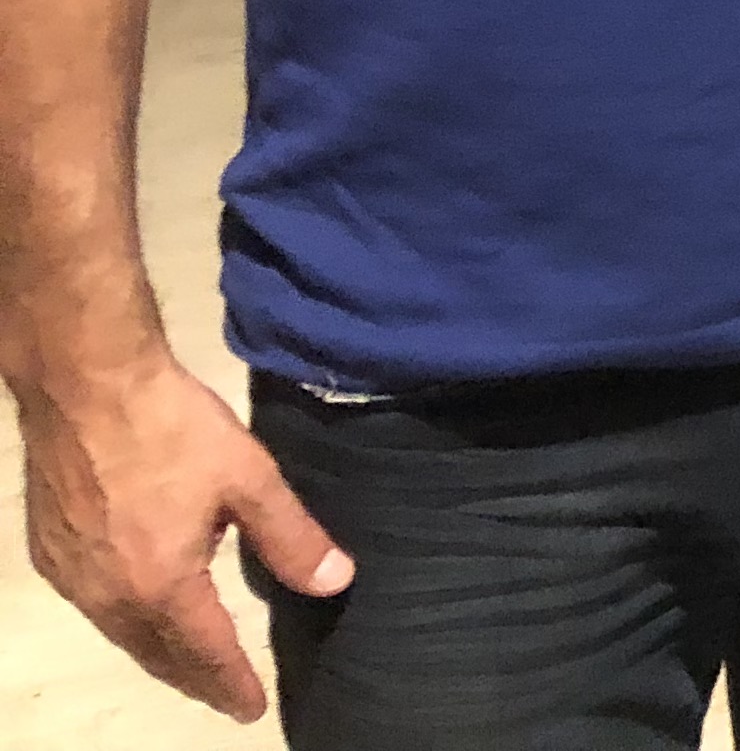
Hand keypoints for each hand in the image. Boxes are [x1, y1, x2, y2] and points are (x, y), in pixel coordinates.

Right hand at [15, 351, 350, 720]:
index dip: (232, 682)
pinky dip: (124, 621)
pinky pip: (93, 606)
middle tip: (224, 694)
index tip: (254, 709)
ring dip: (158, 653)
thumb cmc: (172, 429)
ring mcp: (73, 576)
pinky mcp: (51, 551)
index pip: (206, 651)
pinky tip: (139, 610)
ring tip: (188, 662)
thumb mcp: (249, 479)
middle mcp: (110, 596)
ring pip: (122, 633)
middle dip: (195, 677)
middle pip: (158, 653)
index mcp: (162, 585)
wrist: (85, 384)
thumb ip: (290, 536)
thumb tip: (335, 582)